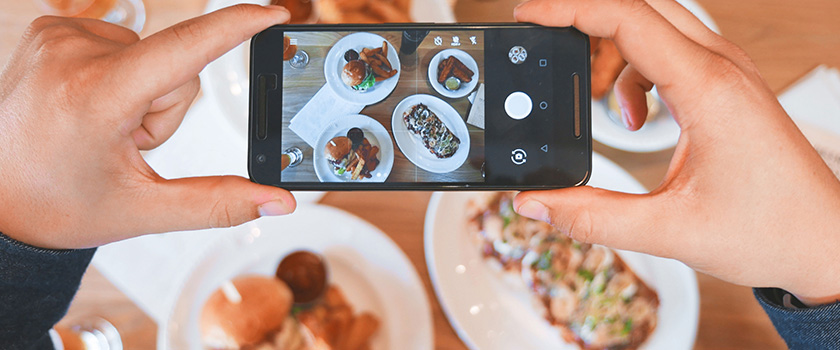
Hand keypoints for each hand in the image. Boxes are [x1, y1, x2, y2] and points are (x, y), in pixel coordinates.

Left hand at [0, 5, 295, 249]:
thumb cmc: (57, 205)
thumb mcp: (143, 211)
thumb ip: (219, 203)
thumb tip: (277, 202)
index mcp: (95, 97)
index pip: (184, 49)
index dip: (236, 27)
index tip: (274, 13)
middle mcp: (72, 54)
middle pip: (174, 66)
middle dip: (167, 108)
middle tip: (125, 144)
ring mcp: (58, 37)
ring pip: (151, 56)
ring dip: (143, 94)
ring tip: (103, 128)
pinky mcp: (52, 30)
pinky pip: (122, 46)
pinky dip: (120, 78)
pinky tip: (90, 107)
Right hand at [513, 0, 839, 304]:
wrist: (825, 242)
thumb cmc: (772, 230)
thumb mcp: (668, 230)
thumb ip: (592, 217)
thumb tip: (537, 202)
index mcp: (707, 89)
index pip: (628, 19)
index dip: (570, 9)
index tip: (530, 15)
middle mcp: (721, 68)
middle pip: (640, 6)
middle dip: (585, 18)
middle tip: (546, 39)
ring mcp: (727, 73)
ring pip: (655, 25)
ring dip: (613, 49)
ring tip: (595, 99)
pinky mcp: (727, 87)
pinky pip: (669, 51)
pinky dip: (636, 72)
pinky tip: (636, 117)